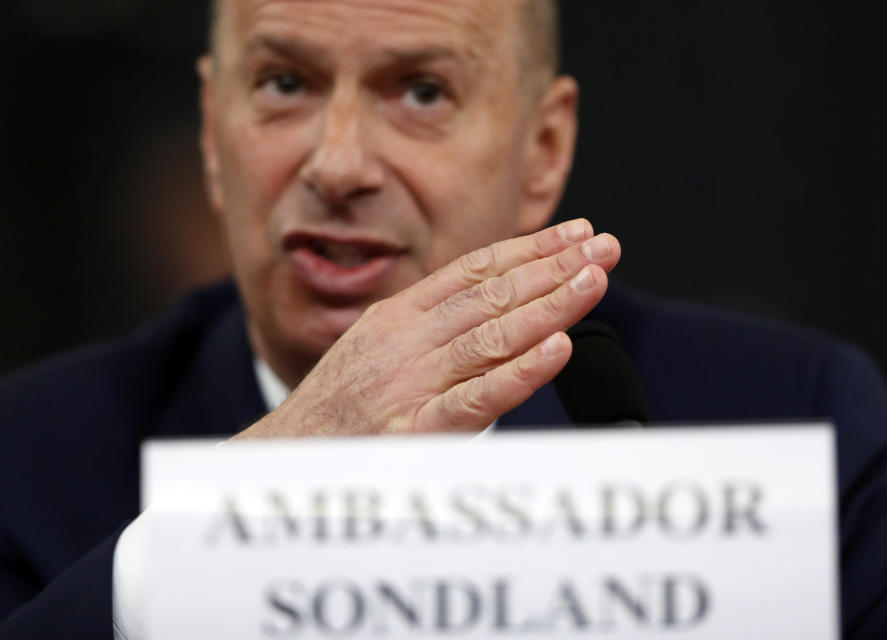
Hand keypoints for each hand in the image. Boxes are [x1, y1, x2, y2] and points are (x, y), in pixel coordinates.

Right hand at [235, 219, 620, 437]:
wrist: (283, 458)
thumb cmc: (336, 410)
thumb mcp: (376, 349)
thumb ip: (430, 329)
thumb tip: (494, 309)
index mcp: (398, 316)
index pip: (473, 270)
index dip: (528, 248)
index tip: (574, 233)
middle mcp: (406, 340)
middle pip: (490, 294)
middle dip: (553, 267)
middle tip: (603, 246)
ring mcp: (410, 382)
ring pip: (491, 336)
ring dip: (549, 305)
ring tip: (594, 280)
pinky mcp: (413, 430)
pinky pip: (476, 397)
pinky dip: (520, 372)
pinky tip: (557, 349)